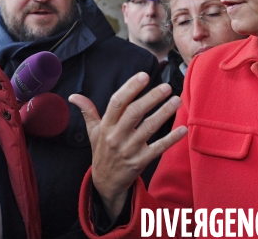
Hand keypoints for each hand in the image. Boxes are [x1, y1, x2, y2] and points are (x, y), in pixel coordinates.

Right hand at [69, 72, 186, 219]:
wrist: (105, 183)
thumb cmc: (102, 151)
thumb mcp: (93, 132)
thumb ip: (88, 111)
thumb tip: (74, 96)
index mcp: (106, 126)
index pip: (117, 103)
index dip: (130, 88)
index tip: (144, 75)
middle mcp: (116, 136)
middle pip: (134, 113)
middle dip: (151, 98)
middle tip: (166, 87)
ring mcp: (129, 150)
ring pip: (148, 128)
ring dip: (164, 113)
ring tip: (176, 100)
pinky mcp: (140, 162)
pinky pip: (158, 148)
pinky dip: (171, 139)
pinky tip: (183, 129)